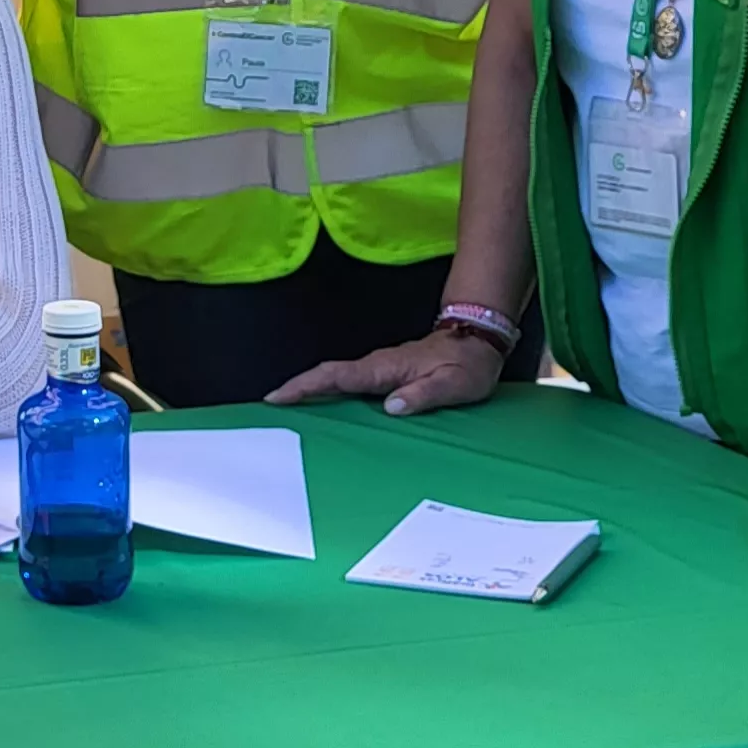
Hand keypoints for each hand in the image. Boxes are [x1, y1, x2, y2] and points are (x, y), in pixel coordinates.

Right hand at [265, 327, 505, 415]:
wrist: (478, 337)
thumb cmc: (467, 364)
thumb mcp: (455, 383)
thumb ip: (424, 394)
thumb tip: (390, 407)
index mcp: (386, 368)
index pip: (338, 376)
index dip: (307, 386)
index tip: (278, 397)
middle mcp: (376, 366)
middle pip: (328, 375)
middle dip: (297, 388)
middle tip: (269, 406)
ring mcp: (379, 368)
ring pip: (337, 378)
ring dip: (310, 390)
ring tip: (286, 410)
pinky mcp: (384, 374)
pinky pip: (349, 382)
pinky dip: (329, 390)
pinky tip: (323, 407)